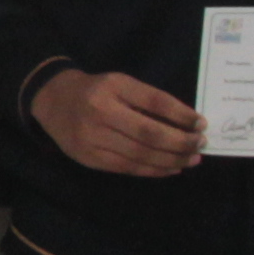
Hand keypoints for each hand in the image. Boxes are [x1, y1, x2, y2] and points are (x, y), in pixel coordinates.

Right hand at [38, 63, 206, 176]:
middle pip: (149, 133)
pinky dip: (153, 170)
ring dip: (171, 160)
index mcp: (112, 88)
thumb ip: (148, 100)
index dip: (181, 114)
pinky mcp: (89, 158)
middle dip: (180, 143)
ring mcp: (92, 139)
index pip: (153, 102)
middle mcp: (100, 113)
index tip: (201, 124)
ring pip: (140, 155)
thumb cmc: (95, 90)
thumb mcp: (120, 83)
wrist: (52, 100)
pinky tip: (170, 168)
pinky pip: (127, 168)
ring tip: (191, 160)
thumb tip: (186, 123)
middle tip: (200, 145)